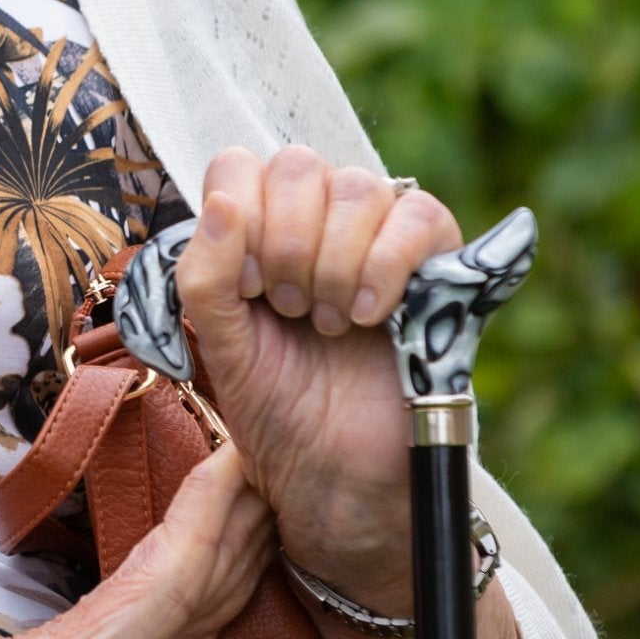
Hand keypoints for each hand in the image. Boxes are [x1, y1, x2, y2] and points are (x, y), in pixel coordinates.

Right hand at [0, 443, 353, 638]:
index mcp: (196, 613)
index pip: (254, 558)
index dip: (289, 529)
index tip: (330, 502)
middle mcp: (189, 583)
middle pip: (251, 524)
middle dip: (287, 488)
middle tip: (325, 442)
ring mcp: (172, 572)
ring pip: (232, 509)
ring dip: (263, 470)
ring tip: (298, 423)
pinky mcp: (158, 574)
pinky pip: (200, 519)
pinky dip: (223, 483)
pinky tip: (247, 451)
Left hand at [174, 147, 525, 638]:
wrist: (335, 473)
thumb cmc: (274, 406)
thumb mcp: (218, 342)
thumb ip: (203, 272)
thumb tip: (223, 200)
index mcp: (254, 231)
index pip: (238, 166)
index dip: (239, 221)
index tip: (246, 291)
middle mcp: (315, 220)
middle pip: (299, 165)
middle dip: (286, 246)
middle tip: (290, 311)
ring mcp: (377, 235)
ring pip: (359, 187)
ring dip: (335, 262)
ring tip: (330, 323)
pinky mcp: (435, 260)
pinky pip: (420, 213)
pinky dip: (387, 261)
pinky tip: (372, 314)